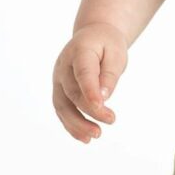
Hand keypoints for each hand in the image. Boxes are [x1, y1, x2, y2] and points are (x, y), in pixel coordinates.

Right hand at [53, 21, 129, 141]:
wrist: (92, 36)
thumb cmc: (107, 44)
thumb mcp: (117, 53)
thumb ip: (110, 74)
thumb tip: (104, 97)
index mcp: (79, 51)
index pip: (83, 73)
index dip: (90, 91)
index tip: (101, 106)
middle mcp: (63, 66)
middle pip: (73, 92)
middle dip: (91, 110)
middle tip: (112, 119)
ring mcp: (58, 79)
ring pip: (62, 105)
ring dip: (77, 124)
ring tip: (96, 135)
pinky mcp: (59, 90)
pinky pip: (62, 110)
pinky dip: (71, 126)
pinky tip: (85, 138)